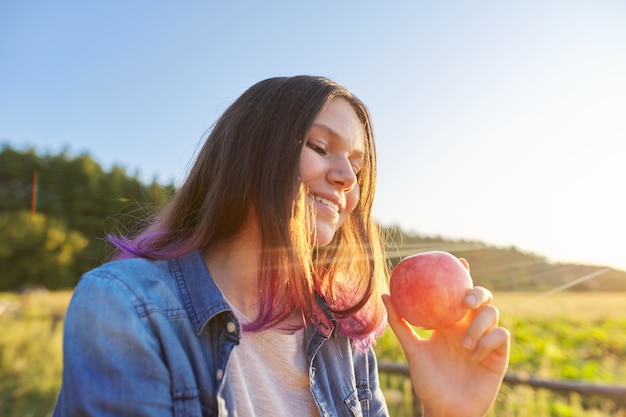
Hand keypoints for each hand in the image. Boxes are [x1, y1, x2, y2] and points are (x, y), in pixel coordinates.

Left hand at [382, 261, 509, 416]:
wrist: (445, 410)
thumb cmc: (427, 381)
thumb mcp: (412, 349)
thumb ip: (400, 323)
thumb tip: (385, 294)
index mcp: (449, 322)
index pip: (456, 292)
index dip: (460, 274)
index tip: (457, 261)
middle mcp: (468, 327)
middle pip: (482, 298)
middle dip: (477, 292)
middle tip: (465, 301)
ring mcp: (485, 340)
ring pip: (493, 314)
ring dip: (479, 325)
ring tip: (465, 344)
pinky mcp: (498, 355)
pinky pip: (501, 336)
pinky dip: (488, 340)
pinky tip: (475, 353)